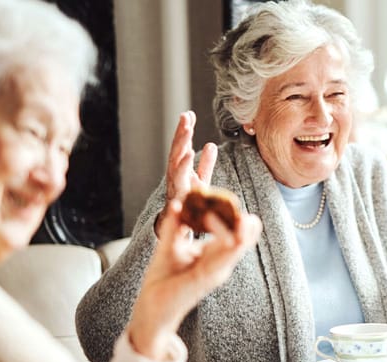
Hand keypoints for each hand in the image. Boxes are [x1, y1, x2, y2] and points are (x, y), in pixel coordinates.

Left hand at [126, 199, 261, 360]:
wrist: (151, 306)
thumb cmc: (163, 279)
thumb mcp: (169, 246)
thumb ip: (176, 225)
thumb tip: (178, 202)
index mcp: (214, 255)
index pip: (235, 233)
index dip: (234, 216)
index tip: (222, 197)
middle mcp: (220, 264)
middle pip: (244, 239)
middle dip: (246, 223)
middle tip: (236, 203)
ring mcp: (216, 272)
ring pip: (238, 245)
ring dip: (236, 228)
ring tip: (235, 212)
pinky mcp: (206, 278)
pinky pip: (222, 257)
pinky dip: (222, 239)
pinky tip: (217, 223)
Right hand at [156, 111, 217, 234]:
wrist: (179, 224)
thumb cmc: (189, 200)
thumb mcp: (200, 180)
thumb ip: (205, 164)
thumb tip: (211, 145)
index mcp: (180, 168)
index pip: (182, 146)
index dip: (185, 130)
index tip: (189, 113)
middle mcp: (175, 173)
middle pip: (177, 150)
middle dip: (181, 133)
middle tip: (185, 116)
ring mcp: (175, 183)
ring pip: (175, 161)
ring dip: (180, 144)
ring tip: (187, 130)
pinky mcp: (177, 193)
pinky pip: (179, 178)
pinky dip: (183, 165)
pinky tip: (188, 154)